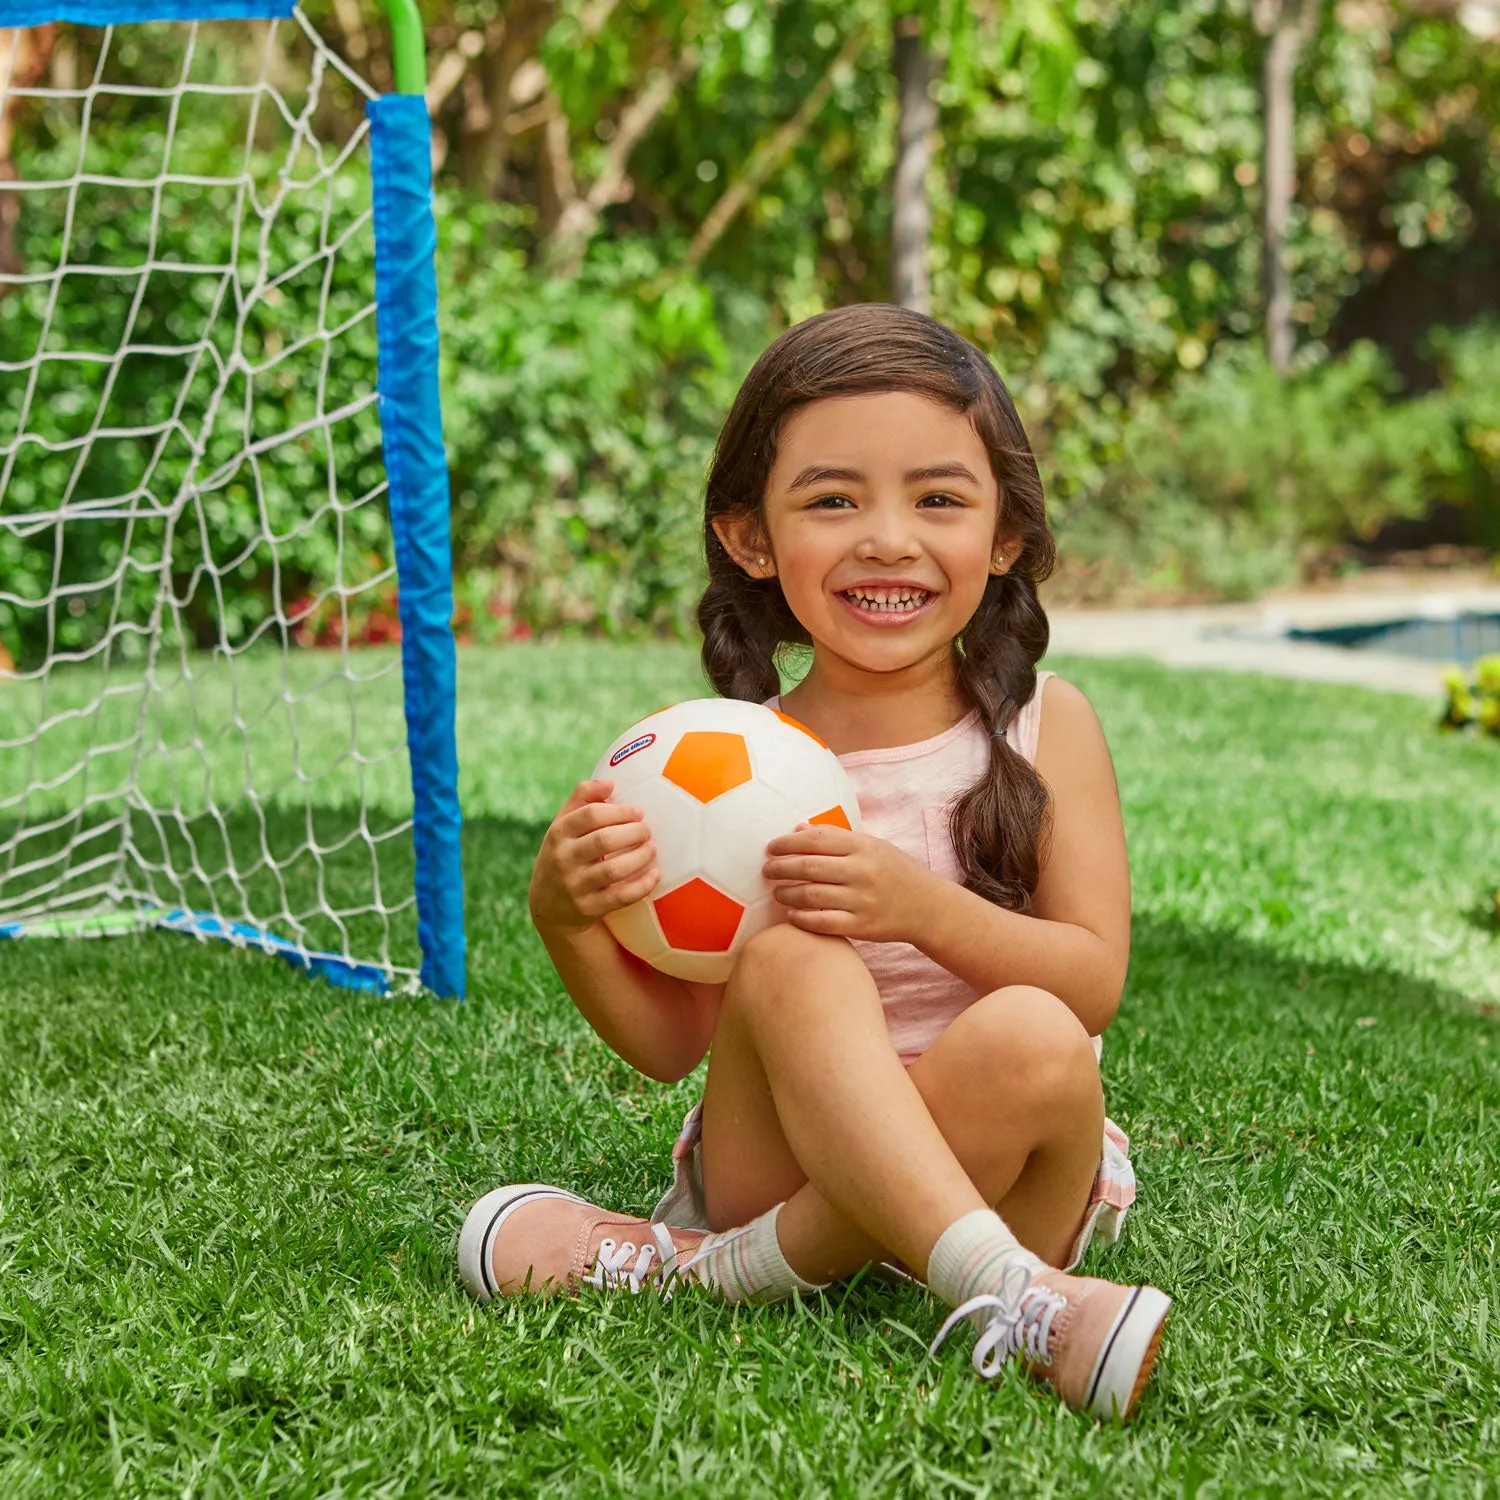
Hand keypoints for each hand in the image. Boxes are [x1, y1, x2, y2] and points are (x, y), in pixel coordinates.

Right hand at [528, 779, 658, 933]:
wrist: (546, 905)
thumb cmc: (564, 854)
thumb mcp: (563, 826)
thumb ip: (582, 799)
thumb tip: (609, 782)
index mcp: (558, 834)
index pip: (590, 815)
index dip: (620, 811)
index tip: (638, 812)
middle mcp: (563, 859)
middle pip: (604, 840)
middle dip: (633, 832)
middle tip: (647, 831)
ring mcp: (574, 885)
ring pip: (614, 869)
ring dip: (640, 857)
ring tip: (652, 849)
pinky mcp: (588, 908)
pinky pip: (620, 897)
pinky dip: (642, 885)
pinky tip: (654, 875)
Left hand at [762, 822, 935, 943]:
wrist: (927, 906)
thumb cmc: (894, 871)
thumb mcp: (872, 846)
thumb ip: (836, 838)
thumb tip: (797, 828)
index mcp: (863, 847)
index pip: (815, 840)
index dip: (787, 843)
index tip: (771, 847)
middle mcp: (862, 872)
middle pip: (808, 868)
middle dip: (780, 868)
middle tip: (767, 870)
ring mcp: (862, 901)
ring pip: (811, 896)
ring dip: (786, 894)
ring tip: (778, 893)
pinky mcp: (862, 926)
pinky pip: (822, 923)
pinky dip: (802, 919)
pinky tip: (792, 915)